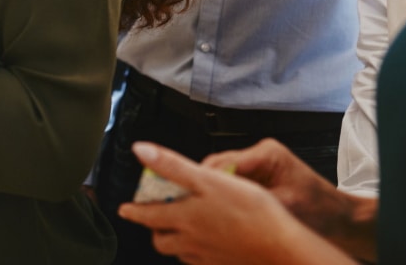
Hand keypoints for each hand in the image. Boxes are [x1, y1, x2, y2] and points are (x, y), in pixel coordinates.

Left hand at [117, 142, 354, 264]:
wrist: (282, 247)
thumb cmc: (248, 210)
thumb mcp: (207, 178)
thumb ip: (171, 165)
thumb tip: (140, 151)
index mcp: (183, 219)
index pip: (148, 217)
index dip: (134, 211)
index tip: (124, 209)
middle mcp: (191, 242)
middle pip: (161, 241)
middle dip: (155, 229)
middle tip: (156, 216)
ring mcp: (208, 257)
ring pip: (181, 253)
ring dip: (176, 241)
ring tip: (181, 228)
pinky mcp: (225, 264)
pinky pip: (201, 261)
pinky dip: (197, 251)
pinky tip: (209, 242)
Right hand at [203, 139, 375, 258]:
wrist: (338, 218)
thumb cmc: (320, 210)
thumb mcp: (283, 205)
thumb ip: (251, 199)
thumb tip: (220, 200)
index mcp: (267, 153)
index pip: (225, 161)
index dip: (209, 180)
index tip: (194, 195)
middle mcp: (260, 154)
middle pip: (219, 165)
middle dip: (208, 185)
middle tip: (196, 206)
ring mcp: (258, 163)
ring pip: (222, 173)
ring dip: (217, 190)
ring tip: (210, 209)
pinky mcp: (258, 175)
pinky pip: (233, 182)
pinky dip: (226, 195)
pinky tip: (223, 210)